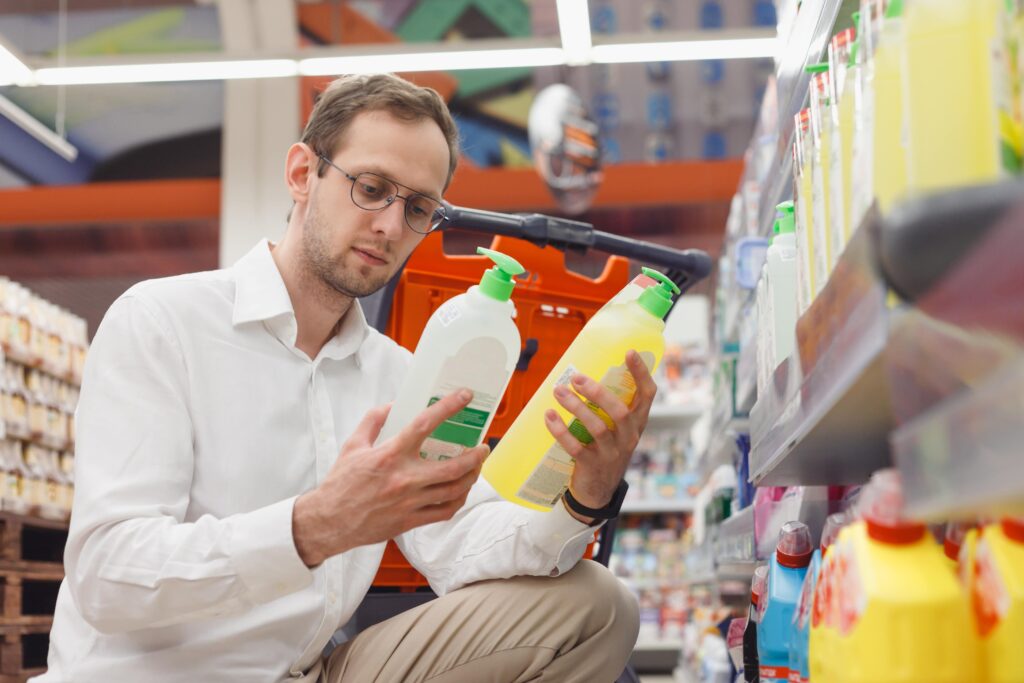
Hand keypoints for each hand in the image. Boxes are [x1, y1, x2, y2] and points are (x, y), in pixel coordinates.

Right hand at [292, 389, 488, 566]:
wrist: (329, 521)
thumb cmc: (341, 483)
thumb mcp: (353, 445)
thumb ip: (373, 421)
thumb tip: (393, 405)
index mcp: (390, 455)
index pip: (424, 425)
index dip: (448, 407)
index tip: (464, 396)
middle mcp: (404, 479)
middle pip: (453, 466)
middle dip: (476, 455)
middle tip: (483, 446)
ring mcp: (409, 503)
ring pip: (454, 490)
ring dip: (471, 477)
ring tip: (476, 467)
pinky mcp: (410, 521)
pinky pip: (444, 511)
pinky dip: (458, 500)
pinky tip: (461, 490)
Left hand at [544, 350, 657, 522]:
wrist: (598, 491)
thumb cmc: (605, 449)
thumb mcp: (616, 429)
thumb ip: (608, 406)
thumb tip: (583, 372)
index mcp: (637, 422)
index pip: (648, 394)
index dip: (641, 373)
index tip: (629, 352)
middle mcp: (629, 437)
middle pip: (620, 410)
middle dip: (597, 392)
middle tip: (576, 377)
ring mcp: (612, 453)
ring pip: (597, 427)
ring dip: (576, 407)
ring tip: (558, 391)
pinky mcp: (592, 465)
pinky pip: (576, 447)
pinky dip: (560, 431)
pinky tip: (549, 416)